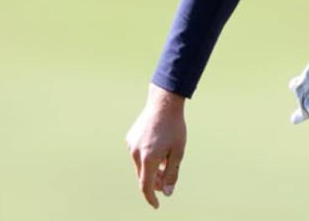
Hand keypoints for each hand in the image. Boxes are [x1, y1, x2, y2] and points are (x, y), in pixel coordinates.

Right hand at [125, 84, 186, 208]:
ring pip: (140, 165)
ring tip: (165, 163)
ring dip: (151, 169)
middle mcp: (136, 153)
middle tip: (166, 182)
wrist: (164, 103)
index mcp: (148, 158)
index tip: (157, 205)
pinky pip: (138, 153)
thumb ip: (172, 173)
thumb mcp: (178, 152)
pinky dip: (147, 157)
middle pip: (143, 176)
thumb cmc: (174, 127)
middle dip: (154, 182)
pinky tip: (158, 150)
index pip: (146, 186)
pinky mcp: (130, 138)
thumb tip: (167, 192)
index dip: (151, 197)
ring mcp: (131, 145)